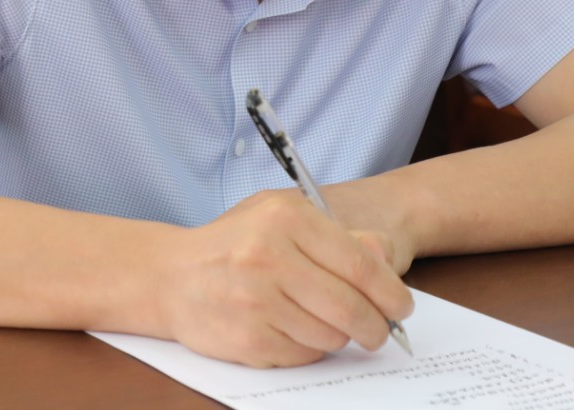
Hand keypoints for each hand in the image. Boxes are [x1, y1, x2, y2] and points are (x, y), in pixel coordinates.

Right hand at [157, 190, 412, 366]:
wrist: (172, 275)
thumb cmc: (236, 246)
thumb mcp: (284, 221)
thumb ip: (339, 236)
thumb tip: (386, 260)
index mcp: (286, 219)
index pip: (361, 265)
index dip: (391, 293)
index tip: (401, 306)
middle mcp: (269, 256)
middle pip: (351, 307)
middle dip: (374, 326)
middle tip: (378, 331)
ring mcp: (256, 299)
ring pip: (331, 336)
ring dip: (338, 337)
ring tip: (322, 323)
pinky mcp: (248, 337)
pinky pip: (303, 355)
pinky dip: (308, 349)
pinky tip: (292, 330)